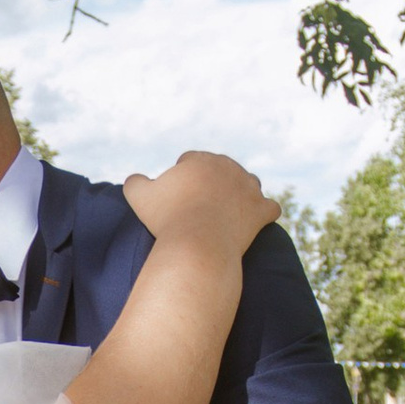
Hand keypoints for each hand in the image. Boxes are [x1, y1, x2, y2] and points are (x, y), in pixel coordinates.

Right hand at [122, 151, 277, 260]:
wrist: (197, 244)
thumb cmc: (167, 219)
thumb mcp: (139, 196)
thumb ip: (134, 182)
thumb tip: (136, 179)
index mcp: (200, 160)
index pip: (192, 161)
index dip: (184, 175)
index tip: (179, 193)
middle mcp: (228, 167)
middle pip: (221, 170)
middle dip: (213, 183)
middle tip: (202, 203)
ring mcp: (248, 188)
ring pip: (248, 183)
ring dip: (241, 193)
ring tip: (230, 208)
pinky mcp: (261, 210)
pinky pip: (269, 207)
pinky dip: (264, 212)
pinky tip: (258, 219)